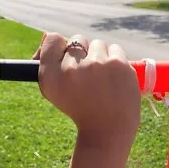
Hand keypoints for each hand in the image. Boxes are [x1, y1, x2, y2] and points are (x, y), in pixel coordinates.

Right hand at [33, 32, 140, 146]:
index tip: (68, 62)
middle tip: (89, 76)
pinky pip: (115, 49)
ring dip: (100, 57)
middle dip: (83, 55)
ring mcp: (98, 64)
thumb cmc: (82, 111)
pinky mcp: (119, 65)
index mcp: (52, 74)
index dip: (61, 49)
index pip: (53, 39)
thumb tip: (52, 37)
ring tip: (103, 79)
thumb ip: (49, 62)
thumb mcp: (55, 91)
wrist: (109, 130)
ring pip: (98, 45)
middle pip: (77, 40)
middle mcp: (73, 66)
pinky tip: (115, 77)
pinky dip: (116, 61)